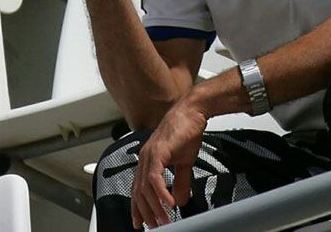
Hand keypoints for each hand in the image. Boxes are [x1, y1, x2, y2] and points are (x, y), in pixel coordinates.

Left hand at [132, 97, 207, 228]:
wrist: (193, 111)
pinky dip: (160, 193)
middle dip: (145, 212)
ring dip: (155, 206)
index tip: (141, 222)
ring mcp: (149, 155)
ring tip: (164, 219)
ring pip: (145, 188)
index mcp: (147, 160)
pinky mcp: (158, 152)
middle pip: (138, 192)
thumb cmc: (187, 131)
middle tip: (155, 226)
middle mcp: (144, 158)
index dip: (138, 207)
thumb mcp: (184, 162)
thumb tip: (179, 200)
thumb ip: (180, 182)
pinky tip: (168, 203)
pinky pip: (154, 178)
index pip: (138, 188)